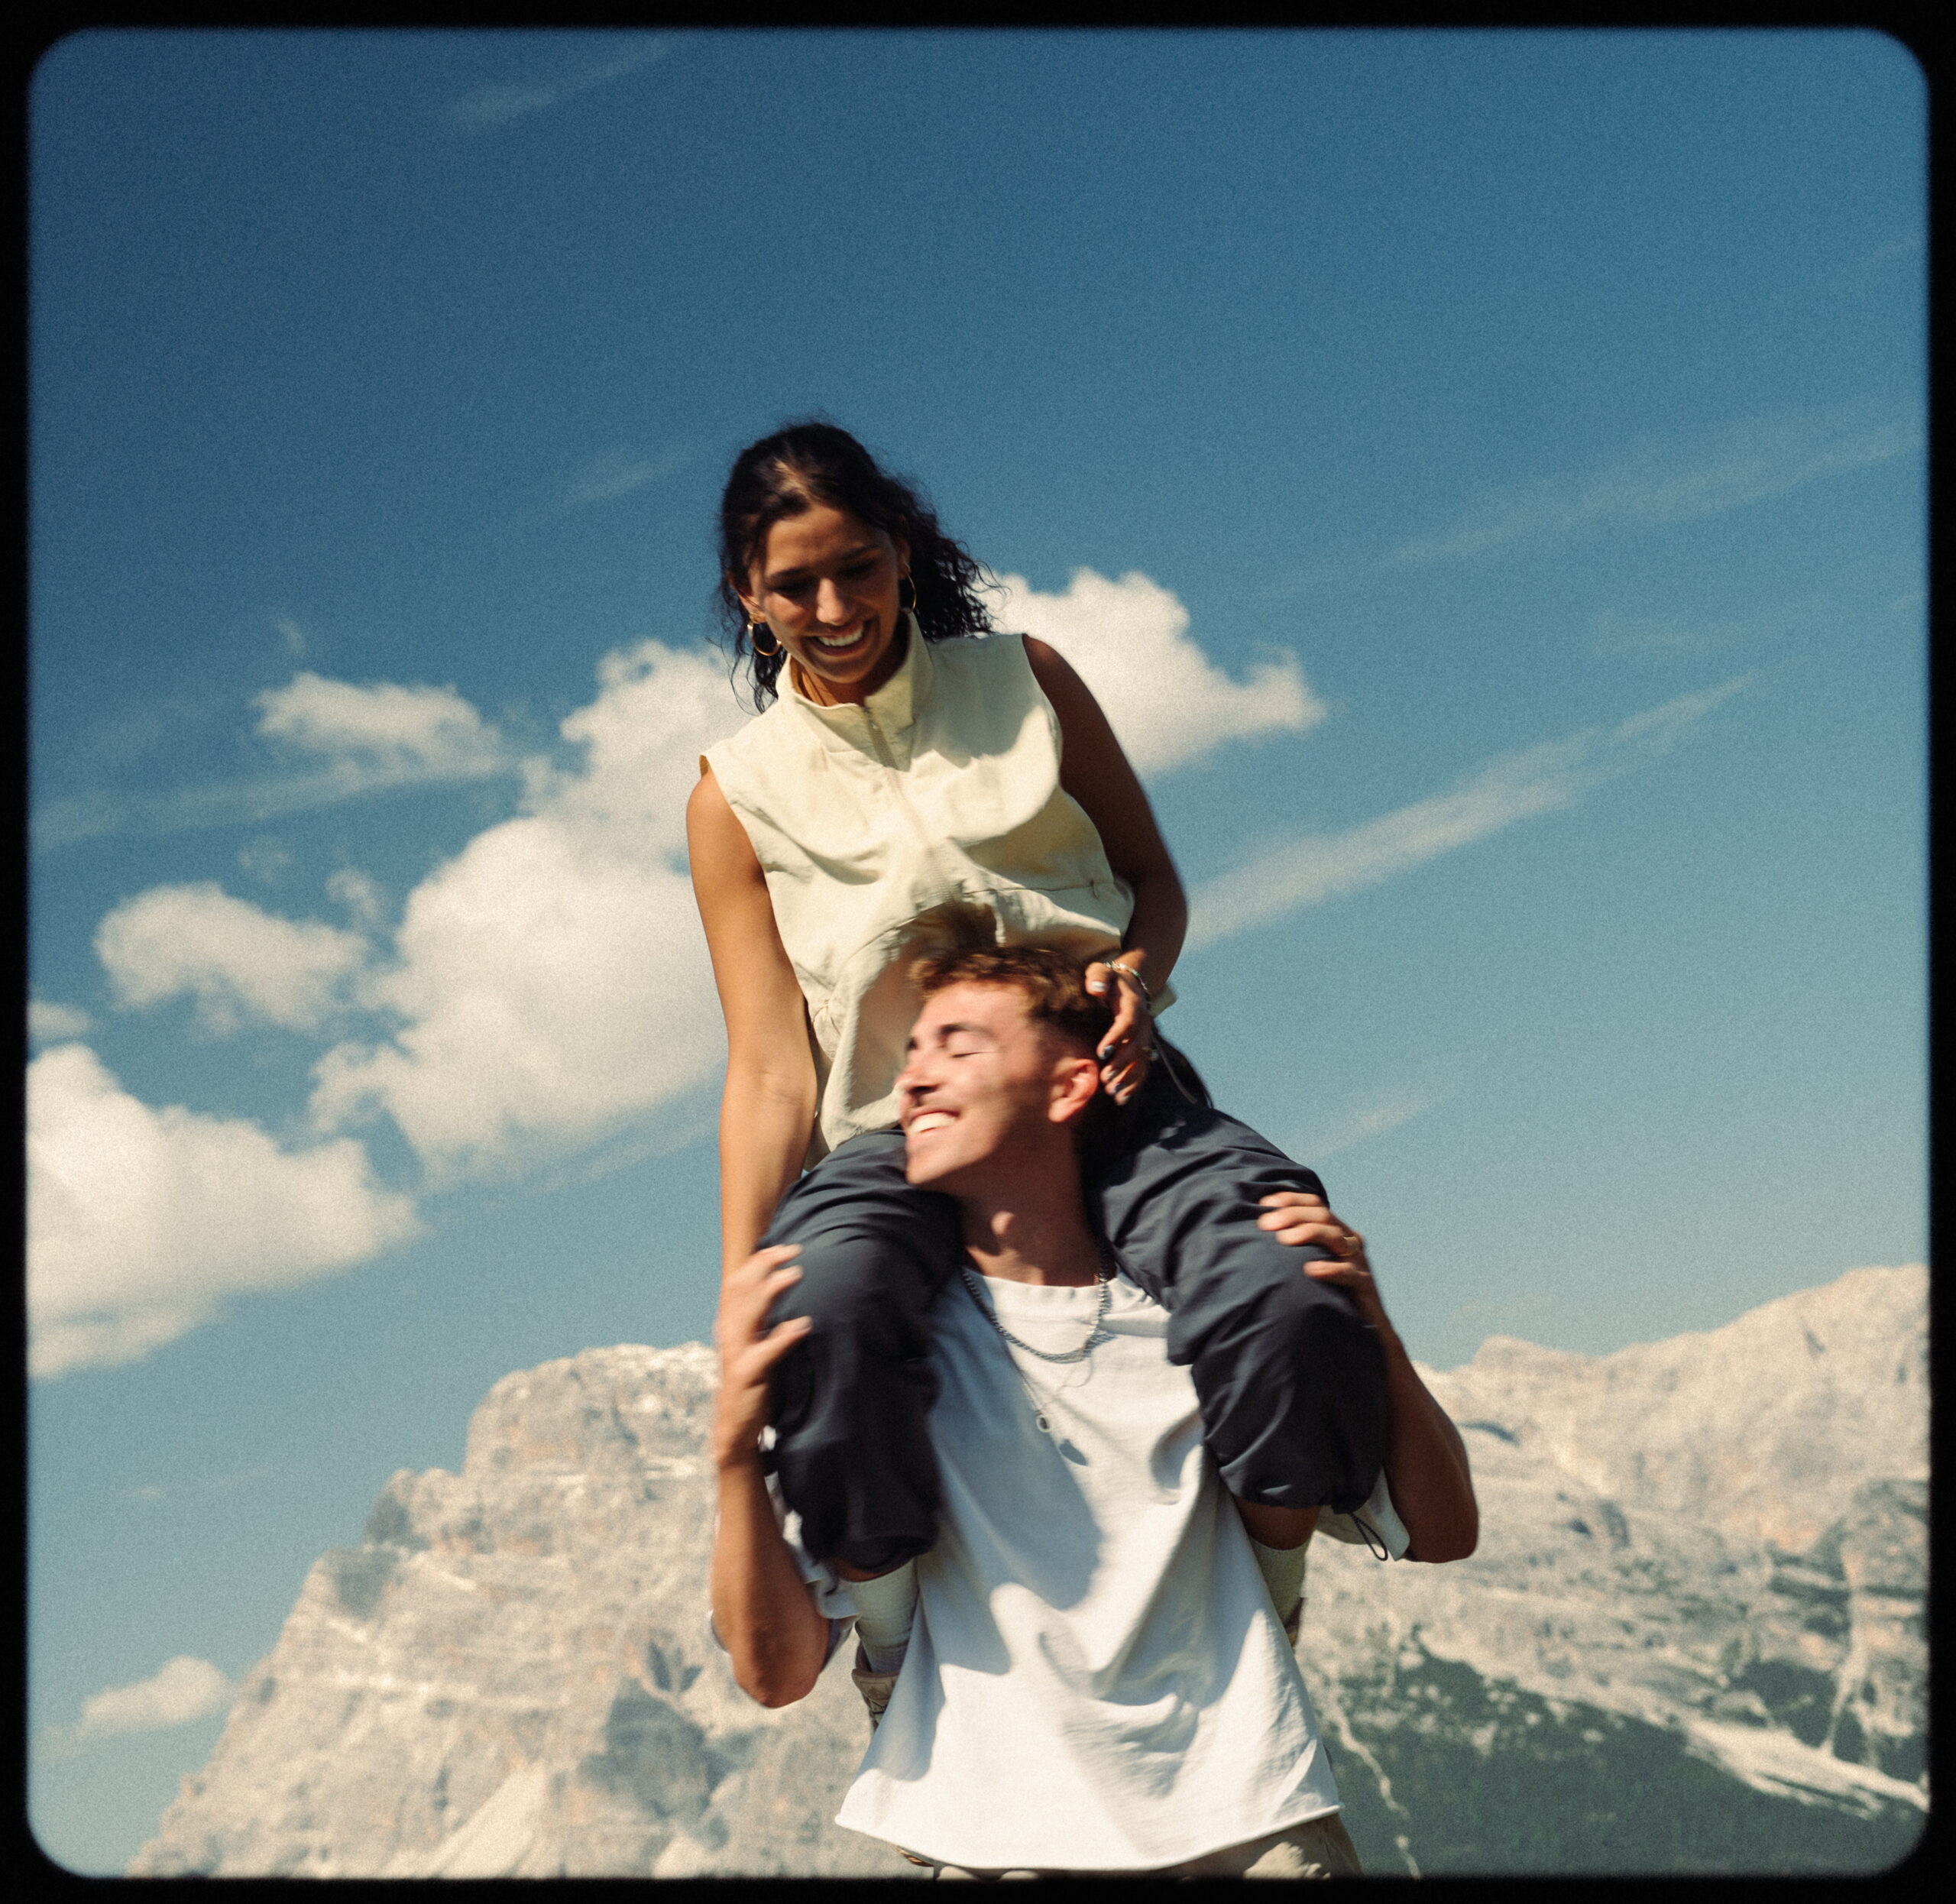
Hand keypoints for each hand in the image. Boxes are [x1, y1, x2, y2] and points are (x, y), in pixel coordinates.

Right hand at [711, 1244, 809, 1469]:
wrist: (736, 1430)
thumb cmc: (753, 1383)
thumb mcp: (756, 1346)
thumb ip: (764, 1321)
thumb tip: (785, 1291)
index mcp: (731, 1325)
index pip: (739, 1282)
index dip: (759, 1261)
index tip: (786, 1247)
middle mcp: (730, 1335)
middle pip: (742, 1288)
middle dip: (766, 1265)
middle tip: (795, 1251)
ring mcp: (737, 1355)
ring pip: (750, 1313)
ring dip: (773, 1290)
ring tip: (796, 1274)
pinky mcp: (747, 1376)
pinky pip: (766, 1352)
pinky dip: (784, 1336)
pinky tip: (803, 1324)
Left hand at [1084, 959, 1151, 1103]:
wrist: (1131, 984)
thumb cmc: (1110, 980)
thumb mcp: (1102, 971)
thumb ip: (1098, 977)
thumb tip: (1095, 988)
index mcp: (1133, 1006)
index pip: (1127, 1024)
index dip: (1116, 1038)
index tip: (1101, 1052)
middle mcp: (1143, 1024)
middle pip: (1136, 1047)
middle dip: (1122, 1064)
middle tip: (1105, 1079)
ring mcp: (1145, 1038)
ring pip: (1142, 1061)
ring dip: (1129, 1078)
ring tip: (1113, 1093)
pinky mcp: (1143, 1048)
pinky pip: (1143, 1068)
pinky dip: (1134, 1084)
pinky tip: (1121, 1098)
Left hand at [1258, 1191, 1390, 1335]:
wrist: (1363, 1326)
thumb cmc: (1329, 1292)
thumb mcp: (1312, 1263)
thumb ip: (1294, 1247)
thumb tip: (1260, 1234)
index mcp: (1336, 1231)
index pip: (1315, 1204)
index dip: (1291, 1199)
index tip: (1265, 1203)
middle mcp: (1349, 1240)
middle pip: (1322, 1215)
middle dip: (1292, 1215)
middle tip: (1265, 1224)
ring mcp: (1358, 1261)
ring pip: (1336, 1237)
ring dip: (1308, 1233)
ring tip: (1283, 1239)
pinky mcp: (1364, 1284)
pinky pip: (1348, 1272)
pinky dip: (1329, 1269)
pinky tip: (1310, 1270)